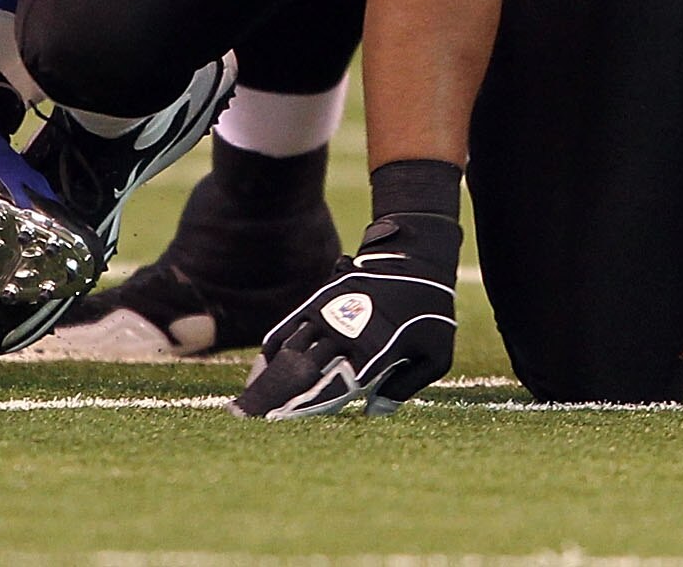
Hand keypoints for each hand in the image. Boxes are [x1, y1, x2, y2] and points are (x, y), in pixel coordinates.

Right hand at [233, 215, 456, 418]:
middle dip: (273, 399)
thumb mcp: (436, 354)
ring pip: (289, 351)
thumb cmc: (430, 312)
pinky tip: (260, 374)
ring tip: (245, 406)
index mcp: (372, 352)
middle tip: (247, 422)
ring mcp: (328, 315)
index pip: (331, 387)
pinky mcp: (319, 301)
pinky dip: (271, 352)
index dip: (304, 407)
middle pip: (301, 372)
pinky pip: (288, 329)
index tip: (280, 424)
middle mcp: (344, 334)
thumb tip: (372, 413)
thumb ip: (404, 387)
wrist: (417, 258)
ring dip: (266, 379)